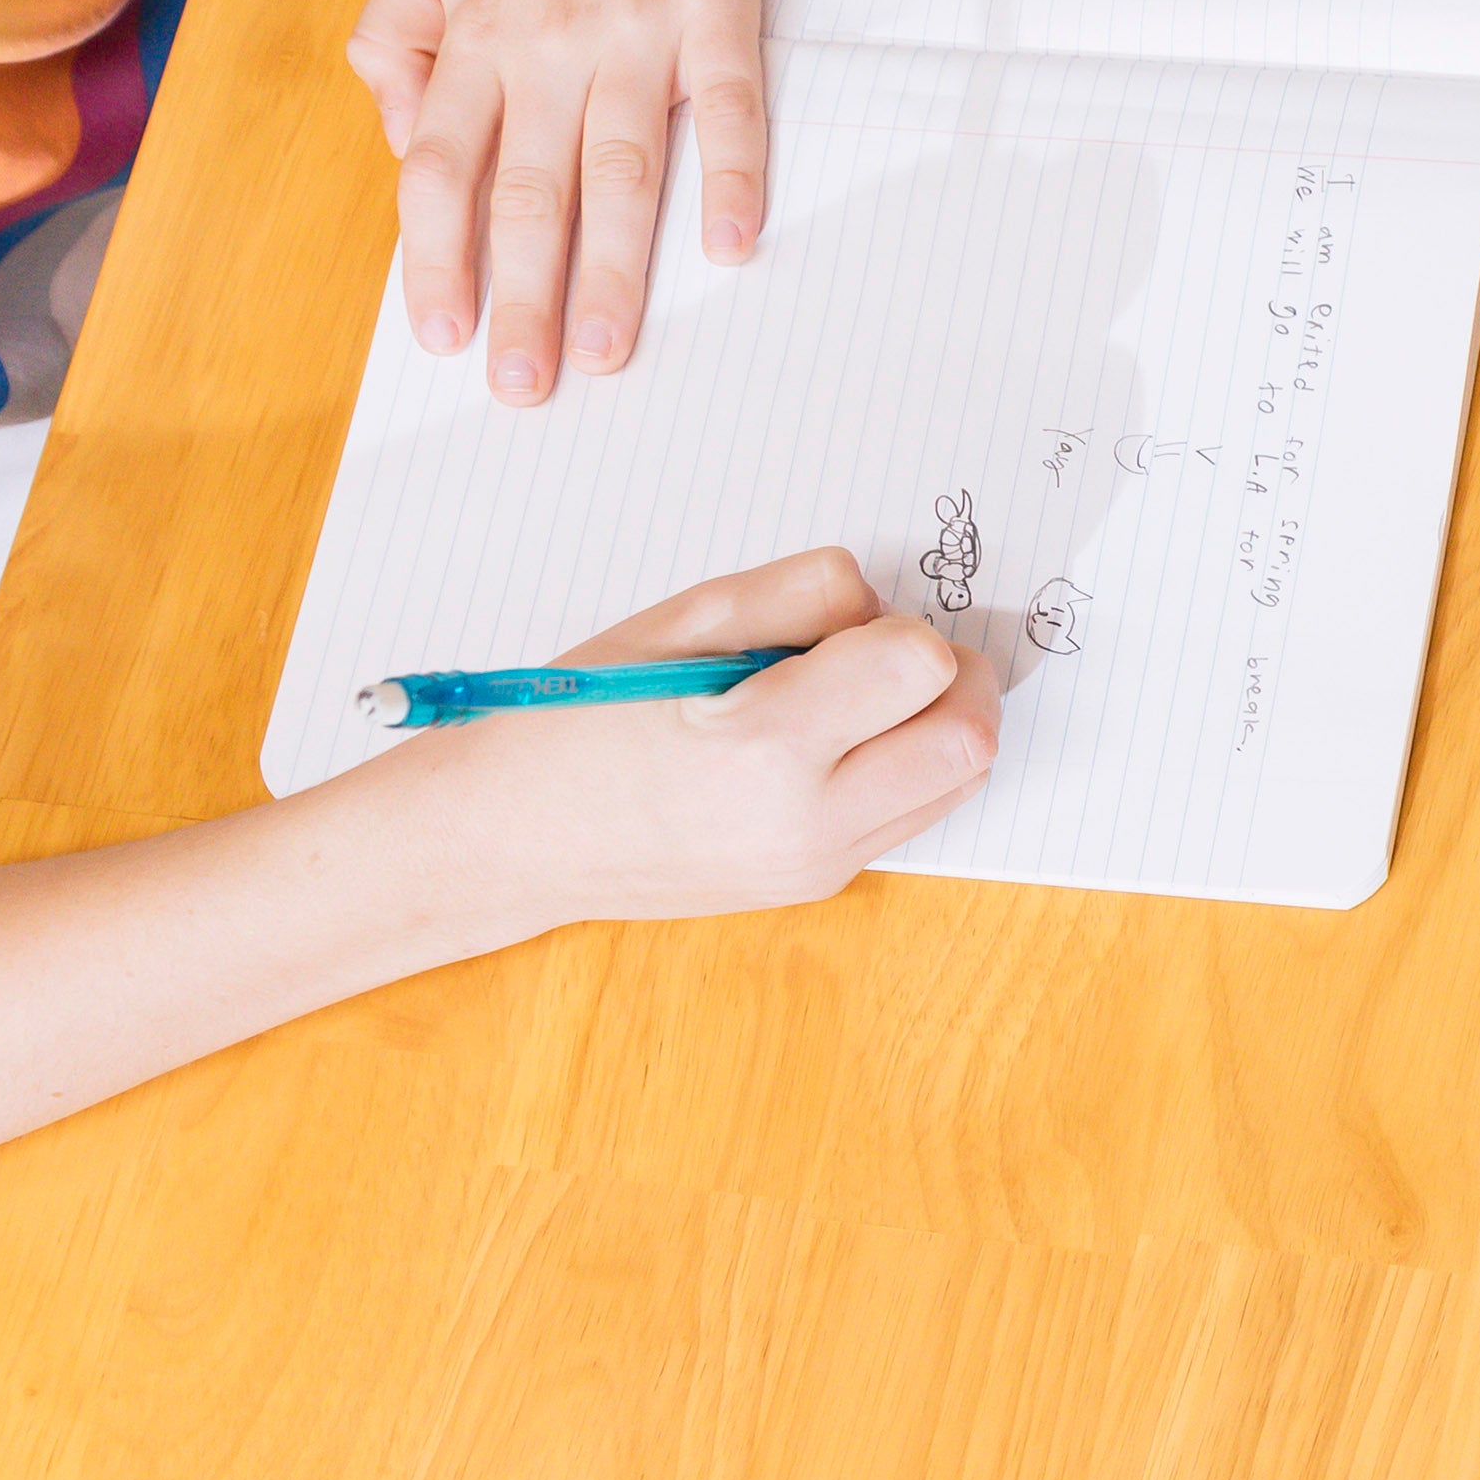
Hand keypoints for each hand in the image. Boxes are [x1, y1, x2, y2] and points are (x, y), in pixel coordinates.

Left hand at [350, 0, 767, 402]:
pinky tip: (732, 244)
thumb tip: (408, 139)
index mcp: (477, 35)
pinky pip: (728, 107)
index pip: (442, 169)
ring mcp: (639, 30)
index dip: (438, 256)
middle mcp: (550, 44)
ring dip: (614, 269)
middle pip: (531, 192)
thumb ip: (396, 41)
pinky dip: (733, 176)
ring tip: (609, 354)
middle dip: (523, 297)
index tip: (441, 335)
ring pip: (621, 169)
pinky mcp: (718, 9)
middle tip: (525, 389)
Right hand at [428, 547, 998, 930]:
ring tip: (858, 697)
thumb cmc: (576, 718)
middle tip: (890, 652)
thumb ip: (802, 594)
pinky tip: (836, 742)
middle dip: (954, 678)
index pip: (919, 667)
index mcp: (764, 744)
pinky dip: (907, 765)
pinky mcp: (815, 885)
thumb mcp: (682, 621)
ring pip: (959, 783)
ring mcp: (815, 865)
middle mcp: (804, 820)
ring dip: (939, 724)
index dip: (900, 629)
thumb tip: (887, 607)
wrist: (509, 839)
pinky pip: (915, 814)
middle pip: (969, 740)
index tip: (851, 627)